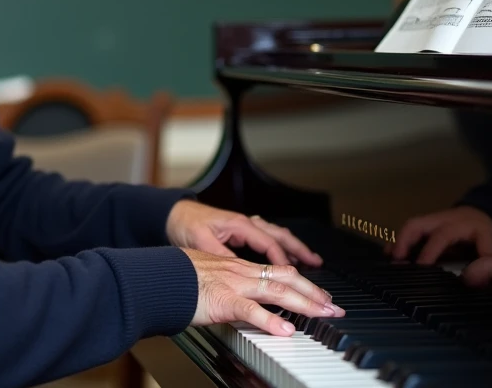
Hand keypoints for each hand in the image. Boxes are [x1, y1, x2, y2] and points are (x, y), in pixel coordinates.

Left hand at [166, 200, 322, 266]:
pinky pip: (269, 239)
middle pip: (281, 236)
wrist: (174, 214)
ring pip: (277, 236)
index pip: (269, 243)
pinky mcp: (242, 232)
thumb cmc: (186, 225)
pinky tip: (288, 258)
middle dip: (300, 250)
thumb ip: (221, 256)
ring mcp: (245, 227)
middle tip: (318, 264)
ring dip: (294, 248)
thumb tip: (239, 271)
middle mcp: (246, 223)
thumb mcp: (201, 242)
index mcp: (240, 224)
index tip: (293, 276)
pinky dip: (281, 248)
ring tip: (312, 261)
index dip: (282, 260)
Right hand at [184, 249, 343, 335]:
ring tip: (323, 314)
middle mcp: (242, 272)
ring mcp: (235, 284)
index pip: (280, 272)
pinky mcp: (223, 300)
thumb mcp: (211, 277)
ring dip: (304, 303)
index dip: (304, 283)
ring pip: (277, 290)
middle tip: (334, 306)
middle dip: (314, 292)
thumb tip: (242, 300)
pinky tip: (285, 330)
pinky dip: (270, 320)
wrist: (158, 277)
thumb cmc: (178, 279)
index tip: (320, 295)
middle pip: (287, 279)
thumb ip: (229, 287)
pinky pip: (251, 310)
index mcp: (239, 268)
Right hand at [389, 207, 491, 263]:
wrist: (476, 212)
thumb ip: (484, 255)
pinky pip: (406, 232)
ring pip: (407, 228)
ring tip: (389, 260)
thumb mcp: (488, 240)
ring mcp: (426, 222)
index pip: (440, 236)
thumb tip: (476, 275)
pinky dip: (396, 242)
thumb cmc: (480, 229)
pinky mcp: (421, 227)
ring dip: (397, 243)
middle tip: (396, 260)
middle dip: (403, 241)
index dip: (430, 251)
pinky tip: (388, 255)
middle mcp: (437, 220)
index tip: (421, 266)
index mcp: (455, 225)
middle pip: (415, 225)